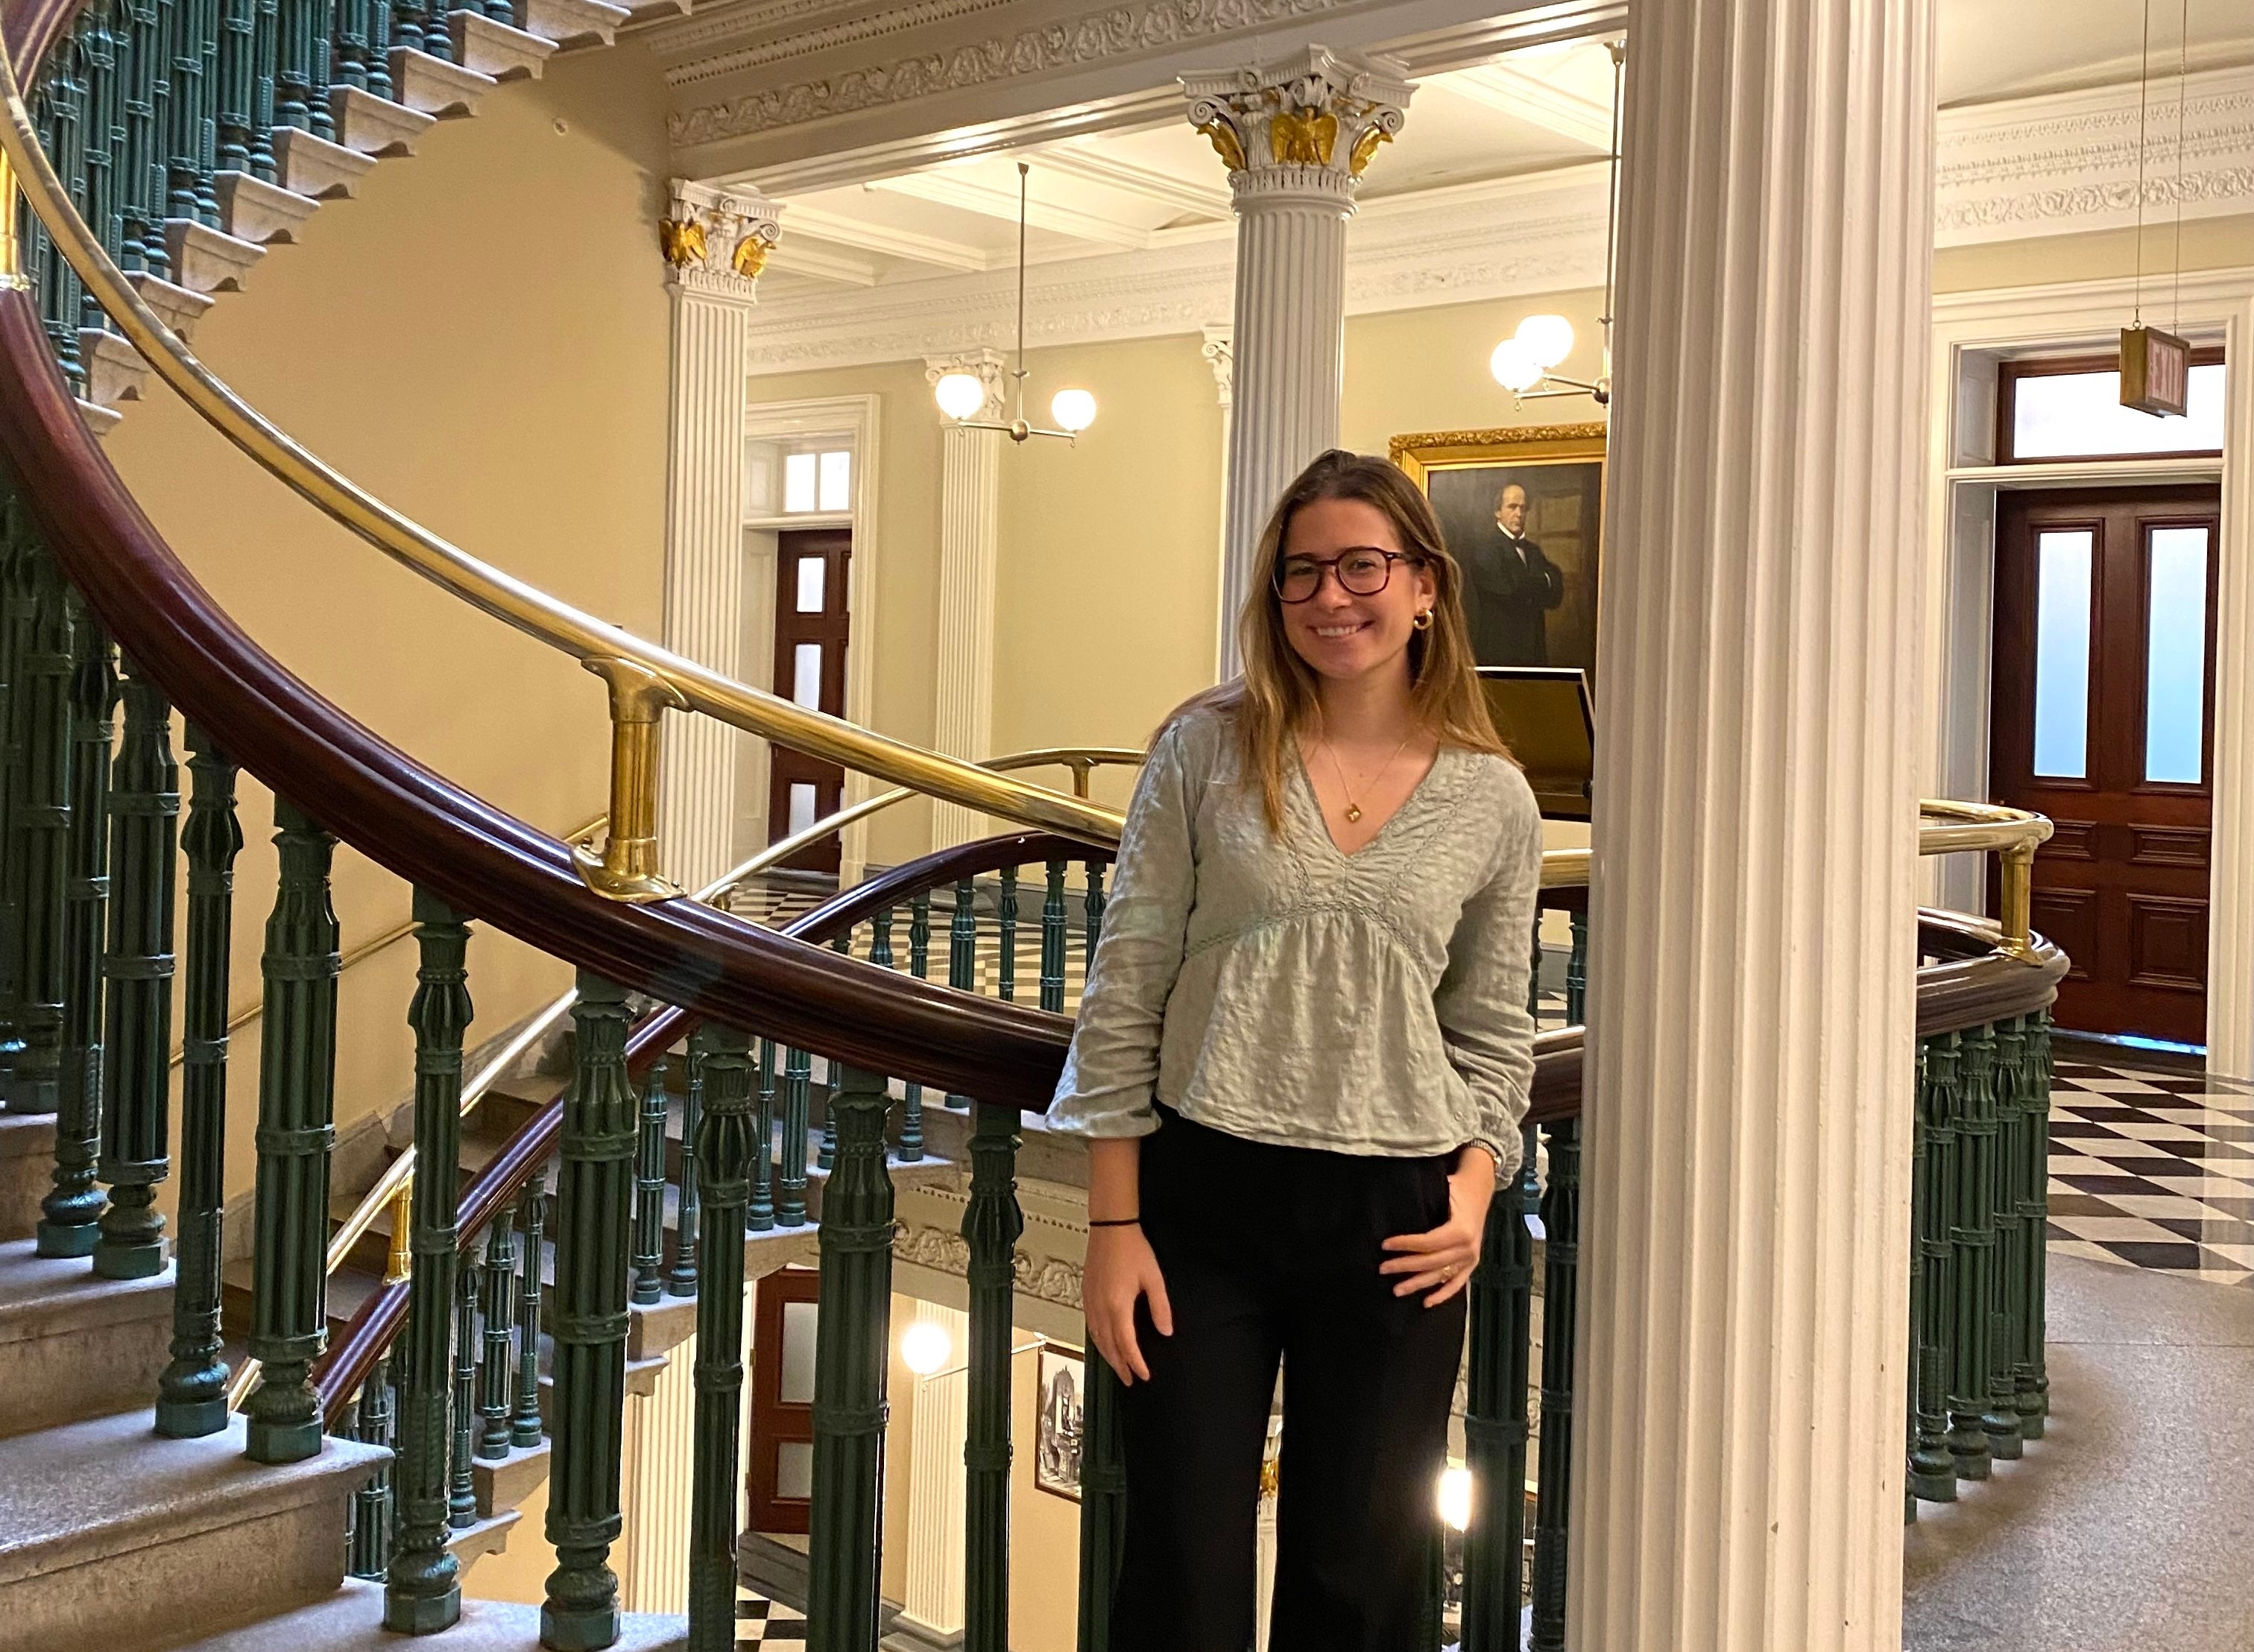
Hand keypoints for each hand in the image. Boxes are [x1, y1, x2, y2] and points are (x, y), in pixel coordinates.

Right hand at [1084, 1223, 1172, 1384]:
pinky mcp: (1087, 1295)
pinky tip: (1103, 1342)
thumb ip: (1160, 1307)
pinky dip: (1098, 1341)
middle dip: (1120, 1366)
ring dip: (1108, 1356)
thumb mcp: (1153, 1278)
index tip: (1143, 1375)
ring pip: (1097, 1338)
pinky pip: (1090, 1326)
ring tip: (1118, 1367)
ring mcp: (1091, 1302)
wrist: (1110, 1228)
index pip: (1126, 1344)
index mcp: (1117, 1306)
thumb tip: (1165, 1330)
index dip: (1135, 1362)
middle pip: (1109, 1346)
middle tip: (1130, 1380)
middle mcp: (1100, 1307)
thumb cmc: (1131, 1248)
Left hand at [1379, 1147, 1497, 1307]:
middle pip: (1431, 1262)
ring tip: (1396, 1290)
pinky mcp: (1472, 1264)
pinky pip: (1457, 1284)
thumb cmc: (1455, 1187)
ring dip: (1417, 1284)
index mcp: (1461, 1230)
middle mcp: (1468, 1248)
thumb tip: (1392, 1210)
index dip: (1405, 1245)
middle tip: (1382, 1269)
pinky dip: (1442, 1295)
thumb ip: (1423, 1201)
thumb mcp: (1442, 1189)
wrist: (1479, 1189)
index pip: (1427, 1243)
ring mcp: (1471, 1258)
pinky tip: (1426, 1303)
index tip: (1384, 1245)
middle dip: (1404, 1266)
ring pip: (1440, 1276)